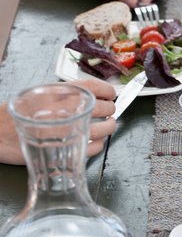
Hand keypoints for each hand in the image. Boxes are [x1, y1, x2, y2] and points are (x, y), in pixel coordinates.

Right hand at [0, 79, 116, 165]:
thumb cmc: (14, 115)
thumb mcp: (37, 95)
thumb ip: (61, 95)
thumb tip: (87, 96)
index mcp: (59, 93)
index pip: (94, 86)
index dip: (108, 90)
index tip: (111, 94)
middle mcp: (66, 110)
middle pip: (104, 107)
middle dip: (110, 110)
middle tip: (108, 112)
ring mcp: (68, 131)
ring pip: (104, 128)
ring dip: (109, 128)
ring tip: (107, 127)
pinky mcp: (66, 150)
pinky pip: (94, 148)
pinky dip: (99, 145)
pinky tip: (95, 142)